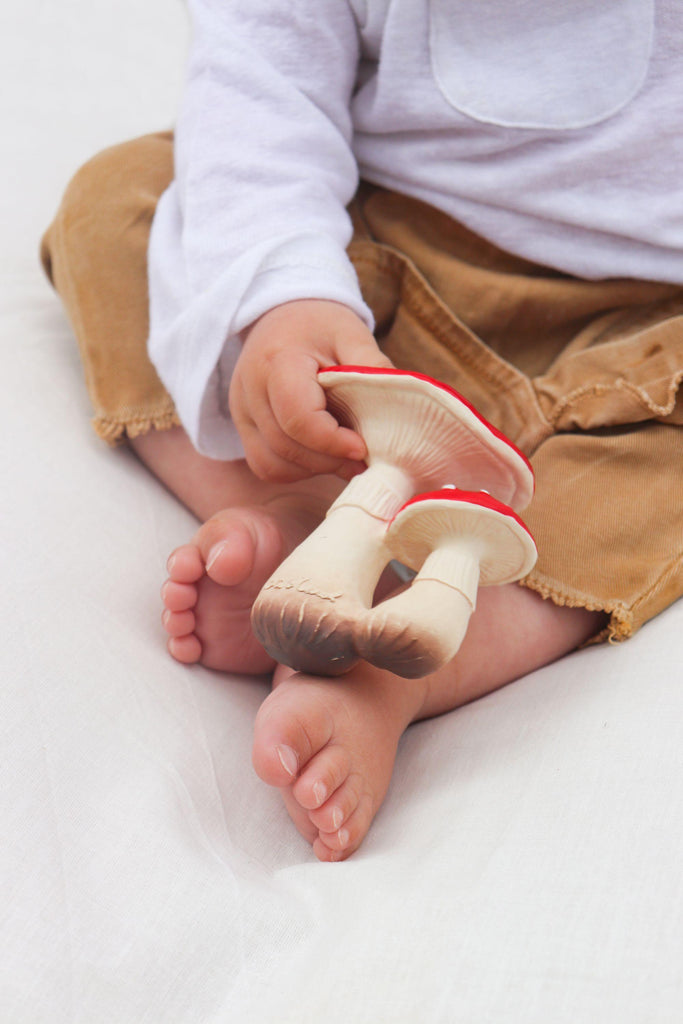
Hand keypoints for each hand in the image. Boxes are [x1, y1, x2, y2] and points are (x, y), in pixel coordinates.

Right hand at [229, 299, 391, 480]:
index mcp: (278, 360)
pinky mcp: (243, 426)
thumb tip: (399, 415)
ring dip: (313, 468)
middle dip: (329, 460)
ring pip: (273, 463)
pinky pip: (265, 465)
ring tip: (342, 455)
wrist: (283, 315)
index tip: (362, 448)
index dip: (332, 442)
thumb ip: (373, 370)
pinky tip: (319, 455)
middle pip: (287, 446)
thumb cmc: (321, 325)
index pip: (298, 417)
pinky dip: (296, 469)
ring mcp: (241, 411)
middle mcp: (250, 389)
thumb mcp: (352, 334)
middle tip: (363, 458)